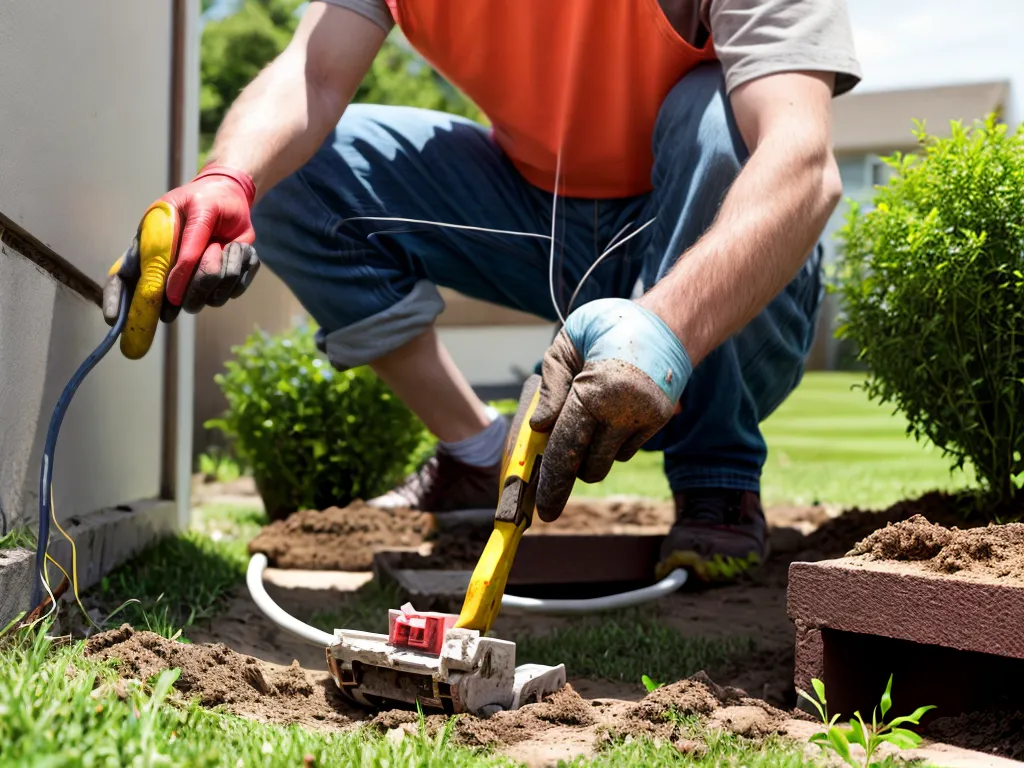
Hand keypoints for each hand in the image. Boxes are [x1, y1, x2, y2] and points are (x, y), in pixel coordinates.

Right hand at [104, 165, 259, 358]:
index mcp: (149, 249)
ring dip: (223, 267)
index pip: (122, 279)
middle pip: (171, 303)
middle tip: (212, 248)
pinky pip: (233, 290)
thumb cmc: (207, 200)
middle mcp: (169, 272)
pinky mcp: (221, 285)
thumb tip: (173, 293)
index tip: (113, 320)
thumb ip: (187, 251)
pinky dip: (241, 266)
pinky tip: (236, 248)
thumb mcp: (198, 213)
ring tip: (223, 242)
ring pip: (208, 298)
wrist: (234, 200)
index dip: (115, 301)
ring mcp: (196, 282)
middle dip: (196, 283)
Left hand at [530, 298, 691, 520]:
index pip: (566, 446)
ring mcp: (646, 419)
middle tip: (551, 488)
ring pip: (608, 461)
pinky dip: (613, 442)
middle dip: (569, 475)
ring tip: (588, 421)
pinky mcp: (659, 422)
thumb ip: (551, 387)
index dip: (552, 481)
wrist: (667, 322)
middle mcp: (624, 410)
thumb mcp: (566, 344)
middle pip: (589, 466)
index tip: (544, 510)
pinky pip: (627, 450)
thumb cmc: (606, 328)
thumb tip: (540, 428)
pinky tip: (612, 414)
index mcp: (596, 390)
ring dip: (591, 455)